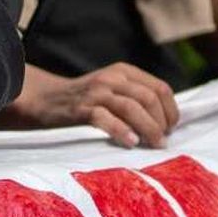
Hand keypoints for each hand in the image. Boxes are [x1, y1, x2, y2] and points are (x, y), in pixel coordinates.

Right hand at [0, 63, 180, 147]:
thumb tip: (167, 122)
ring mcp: (96, 92)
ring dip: (148, 128)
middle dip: (161, 122)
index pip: (159, 88)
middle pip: (149, 98)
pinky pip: (105, 118)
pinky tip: (131, 143)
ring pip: (132, 107)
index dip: (171, 110)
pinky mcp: (81, 108)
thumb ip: (136, 97)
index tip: (171, 128)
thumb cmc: (86, 99)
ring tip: (154, 144)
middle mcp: (112, 78)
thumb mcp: (113, 89)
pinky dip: (121, 131)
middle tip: (162, 141)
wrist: (46, 99)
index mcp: (124, 71)